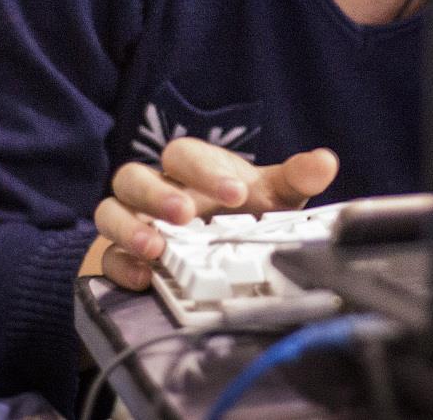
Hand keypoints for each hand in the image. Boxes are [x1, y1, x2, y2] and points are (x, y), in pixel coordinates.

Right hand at [88, 138, 338, 290]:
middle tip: (185, 215)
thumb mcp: (273, 198)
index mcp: (191, 170)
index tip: (236, 193)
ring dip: (130, 228)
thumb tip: (326, 161)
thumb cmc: (244, 215)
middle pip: (133, 176)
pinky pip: (107, 257)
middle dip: (157, 195)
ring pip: (110, 211)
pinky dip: (121, 266)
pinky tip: (144, 278)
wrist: (221, 256)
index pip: (183, 154)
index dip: (205, 170)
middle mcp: (155, 191)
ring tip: (156, 250)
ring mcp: (133, 223)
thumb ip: (297, 178)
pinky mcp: (121, 257)